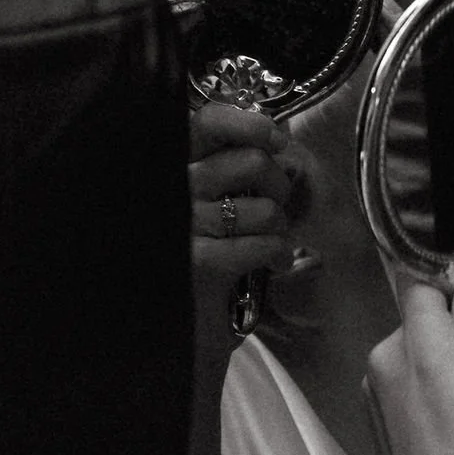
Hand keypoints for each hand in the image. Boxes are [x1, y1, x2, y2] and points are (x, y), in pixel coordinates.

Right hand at [187, 99, 297, 284]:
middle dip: (279, 185)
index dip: (249, 123)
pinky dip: (278, 254)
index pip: (207, 121)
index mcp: (176, 170)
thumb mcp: (216, 205)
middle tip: (276, 205)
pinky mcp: (200, 263)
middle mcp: (174, 191)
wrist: (184, 333)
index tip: (276, 141)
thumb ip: (236, 167)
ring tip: (270, 240)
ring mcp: (184, 226)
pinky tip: (273, 264)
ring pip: (264, 208)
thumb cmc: (207, 262)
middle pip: (251, 162)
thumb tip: (279, 135)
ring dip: (279, 227)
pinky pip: (264, 244)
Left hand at [364, 264, 453, 454]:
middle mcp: (383, 360)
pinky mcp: (371, 417)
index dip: (452, 291)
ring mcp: (372, 391)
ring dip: (438, 364)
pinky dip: (423, 390)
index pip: (422, 284)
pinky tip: (445, 428)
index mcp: (416, 346)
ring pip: (411, 350)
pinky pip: (400, 380)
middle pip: (418, 319)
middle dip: (451, 334)